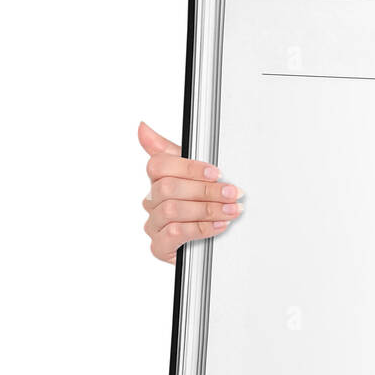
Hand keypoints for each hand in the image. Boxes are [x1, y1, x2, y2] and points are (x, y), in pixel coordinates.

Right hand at [139, 121, 243, 263]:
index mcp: (158, 180)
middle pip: (168, 188)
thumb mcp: (195, 173)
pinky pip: (174, 234)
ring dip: (207, 210)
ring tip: (231, 210)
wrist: (211, 242)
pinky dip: (200, 229)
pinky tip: (219, 226)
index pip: (158, 165)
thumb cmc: (202, 204)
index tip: (216, 172)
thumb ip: (170, 150)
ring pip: (172, 210)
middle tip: (232, 193)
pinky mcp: (159, 247)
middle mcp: (152, 201)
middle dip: (206, 190)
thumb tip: (142, 127)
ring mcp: (154, 225)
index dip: (188, 167)